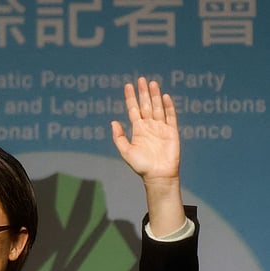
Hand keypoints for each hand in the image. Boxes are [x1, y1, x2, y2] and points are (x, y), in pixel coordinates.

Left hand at [112, 77, 184, 235]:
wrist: (158, 175)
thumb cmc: (141, 166)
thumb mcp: (126, 151)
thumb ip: (119, 137)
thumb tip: (113, 121)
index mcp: (137, 130)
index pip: (133, 109)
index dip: (131, 98)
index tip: (128, 86)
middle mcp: (149, 126)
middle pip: (146, 105)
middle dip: (143, 93)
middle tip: (141, 79)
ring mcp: (161, 128)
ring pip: (157, 107)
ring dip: (155, 96)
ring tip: (152, 83)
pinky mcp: (172, 132)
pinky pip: (171, 116)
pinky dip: (168, 106)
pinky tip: (165, 97)